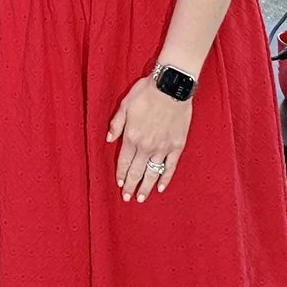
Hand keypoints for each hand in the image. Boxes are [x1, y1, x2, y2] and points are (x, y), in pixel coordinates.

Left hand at [106, 75, 190, 202]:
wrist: (171, 87)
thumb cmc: (146, 92)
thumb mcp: (125, 105)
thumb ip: (116, 124)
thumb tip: (109, 140)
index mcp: (131, 136)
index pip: (124, 161)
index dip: (121, 174)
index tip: (120, 185)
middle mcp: (146, 146)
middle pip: (137, 171)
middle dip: (131, 186)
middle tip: (128, 198)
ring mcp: (162, 148)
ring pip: (152, 173)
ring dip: (146, 187)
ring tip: (141, 198)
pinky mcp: (177, 146)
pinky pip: (170, 167)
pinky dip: (165, 179)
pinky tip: (160, 188)